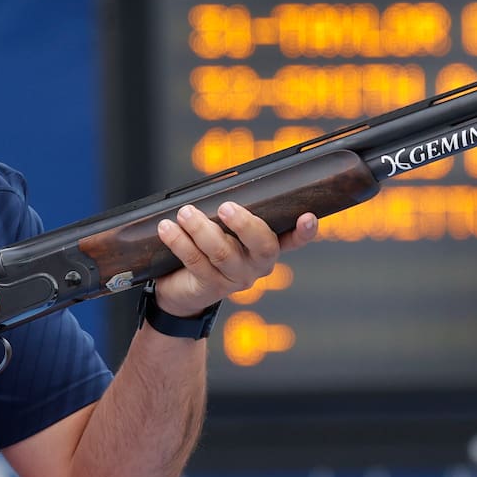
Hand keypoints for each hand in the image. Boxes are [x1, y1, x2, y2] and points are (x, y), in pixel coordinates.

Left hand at [153, 202, 317, 317]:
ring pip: (223, 252)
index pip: (292, 240)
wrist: (181, 291)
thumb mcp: (223, 229)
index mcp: (266, 248)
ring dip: (201, 229)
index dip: (304, 231)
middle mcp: (256, 265)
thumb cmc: (206, 248)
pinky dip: (179, 241)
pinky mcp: (210, 287)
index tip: (308, 216)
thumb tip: (222, 185)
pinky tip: (168, 228)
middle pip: (262, 246)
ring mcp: (235, 279)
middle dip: (245, 224)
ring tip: (185, 213)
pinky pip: (195, 261)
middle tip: (226, 207)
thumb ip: (230, 213)